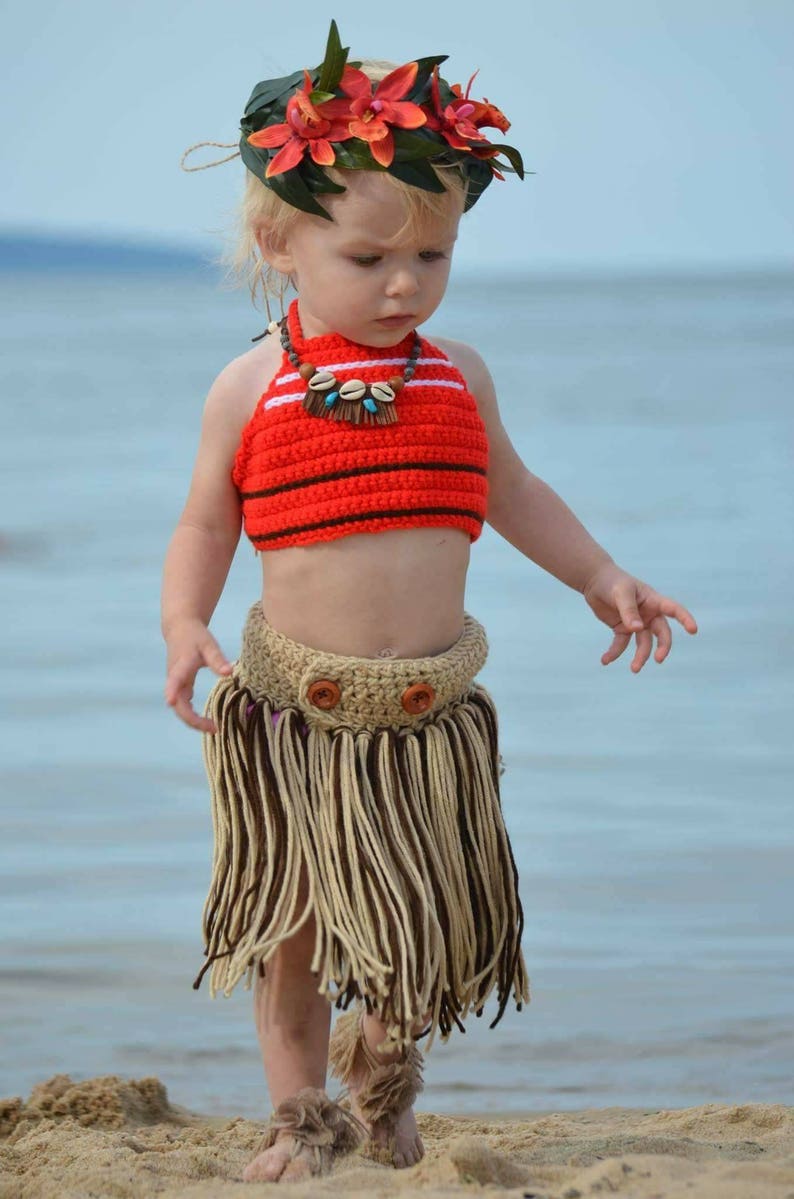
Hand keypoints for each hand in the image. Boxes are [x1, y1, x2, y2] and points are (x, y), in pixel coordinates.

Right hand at [164, 618, 232, 731]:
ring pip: (180, 708)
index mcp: (181, 666)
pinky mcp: (179, 687)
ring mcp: (175, 684)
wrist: (180, 629)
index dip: (172, 691)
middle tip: (214, 728)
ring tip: (214, 728)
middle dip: (192, 719)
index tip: (170, 701)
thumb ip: (217, 659)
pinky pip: (184, 706)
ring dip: (193, 720)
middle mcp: (174, 678)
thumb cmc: (196, 636)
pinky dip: (193, 716)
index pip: (174, 680)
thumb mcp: (209, 644)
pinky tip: (209, 722)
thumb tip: (229, 673)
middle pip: (177, 704)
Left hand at [582, 561, 697, 671]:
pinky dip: (614, 653)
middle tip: (658, 659)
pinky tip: (605, 660)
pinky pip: (621, 644)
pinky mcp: (622, 629)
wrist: (595, 580)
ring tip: (634, 669)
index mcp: (653, 600)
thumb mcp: (621, 593)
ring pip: (644, 643)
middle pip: (661, 633)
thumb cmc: (612, 582)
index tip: (693, 630)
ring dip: (640, 656)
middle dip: (662, 647)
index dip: (684, 618)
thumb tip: (637, 628)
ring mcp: (636, 623)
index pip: (673, 609)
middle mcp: (648, 614)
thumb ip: (629, 610)